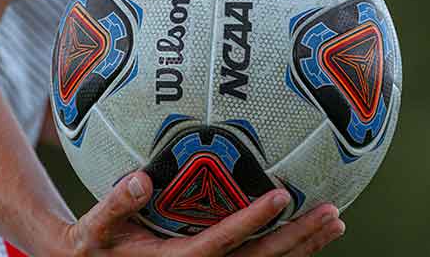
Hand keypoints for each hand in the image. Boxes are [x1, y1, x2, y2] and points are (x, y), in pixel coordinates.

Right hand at [61, 171, 344, 256]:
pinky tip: (308, 235)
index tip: (282, 195)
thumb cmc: (95, 242)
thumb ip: (117, 204)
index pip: (221, 242)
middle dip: (298, 238)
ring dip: (303, 246)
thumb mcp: (96, 225)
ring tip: (334, 223)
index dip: (251, 221)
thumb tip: (141, 179)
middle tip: (333, 213)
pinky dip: (288, 251)